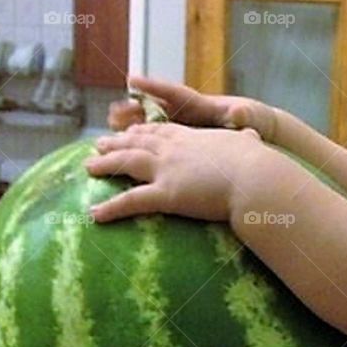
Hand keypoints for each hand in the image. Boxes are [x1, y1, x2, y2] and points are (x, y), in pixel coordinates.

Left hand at [85, 120, 266, 223]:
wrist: (255, 178)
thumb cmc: (259, 165)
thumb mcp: (249, 145)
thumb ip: (245, 140)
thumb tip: (252, 134)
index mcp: (193, 138)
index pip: (161, 131)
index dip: (142, 131)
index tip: (129, 131)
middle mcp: (174, 149)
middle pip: (137, 142)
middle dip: (116, 143)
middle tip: (98, 144)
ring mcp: (167, 170)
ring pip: (127, 163)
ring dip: (105, 164)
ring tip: (88, 168)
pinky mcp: (166, 194)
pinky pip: (132, 202)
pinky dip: (111, 208)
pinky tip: (94, 215)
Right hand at [107, 73, 276, 139]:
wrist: (260, 135)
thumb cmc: (255, 122)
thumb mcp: (253, 117)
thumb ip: (245, 115)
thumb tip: (239, 113)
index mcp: (202, 105)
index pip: (175, 93)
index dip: (153, 86)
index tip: (132, 80)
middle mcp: (187, 114)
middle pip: (154, 110)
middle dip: (133, 111)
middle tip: (113, 114)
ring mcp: (182, 130)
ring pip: (149, 128)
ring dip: (130, 129)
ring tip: (110, 132)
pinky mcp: (181, 146)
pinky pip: (156, 146)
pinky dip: (140, 149)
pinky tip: (121, 157)